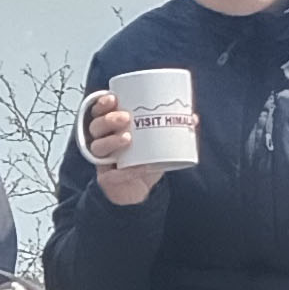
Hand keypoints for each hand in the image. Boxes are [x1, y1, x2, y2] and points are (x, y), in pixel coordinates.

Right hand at [80, 93, 167, 208]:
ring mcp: (103, 161)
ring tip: (128, 138)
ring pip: (98, 147)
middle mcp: (103, 143)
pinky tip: (140, 167)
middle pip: (95, 127)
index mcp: (111, 130)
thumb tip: (193, 117)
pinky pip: (111, 174)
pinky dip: (125, 171)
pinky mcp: (107, 179)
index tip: (113, 97)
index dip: (101, 104)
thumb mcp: (156, 142)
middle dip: (108, 119)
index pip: (99, 113)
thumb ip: (170, 129)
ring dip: (111, 141)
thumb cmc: (144, 161)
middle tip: (126, 117)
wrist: (139, 191)